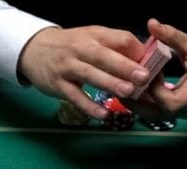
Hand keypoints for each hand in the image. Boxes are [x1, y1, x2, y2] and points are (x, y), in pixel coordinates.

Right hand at [18, 26, 146, 118]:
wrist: (34, 49)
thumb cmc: (71, 45)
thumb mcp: (92, 38)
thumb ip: (116, 46)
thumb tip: (145, 57)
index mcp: (95, 36)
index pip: (119, 39)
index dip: (136, 50)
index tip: (151, 63)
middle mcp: (80, 49)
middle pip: (104, 56)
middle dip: (124, 66)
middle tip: (144, 77)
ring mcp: (67, 67)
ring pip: (90, 74)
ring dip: (109, 83)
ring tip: (128, 92)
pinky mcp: (57, 84)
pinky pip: (74, 96)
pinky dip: (88, 106)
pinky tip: (103, 114)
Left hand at [126, 19, 186, 119]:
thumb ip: (172, 36)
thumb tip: (152, 23)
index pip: (167, 102)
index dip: (153, 88)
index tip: (146, 71)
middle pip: (157, 115)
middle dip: (137, 103)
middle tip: (119, 87)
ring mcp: (186, 111)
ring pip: (157, 115)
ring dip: (139, 104)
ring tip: (122, 88)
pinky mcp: (182, 109)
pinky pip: (161, 110)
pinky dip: (147, 102)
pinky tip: (136, 88)